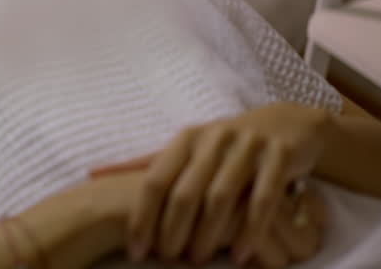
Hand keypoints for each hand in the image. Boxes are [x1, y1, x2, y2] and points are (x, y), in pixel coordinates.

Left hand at [88, 103, 330, 263]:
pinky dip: (250, 230)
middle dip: (173, 231)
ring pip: (221, 198)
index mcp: (186, 139)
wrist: (287, 124)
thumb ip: (145, 163)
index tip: (135, 250)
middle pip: (185, 192)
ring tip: (198, 261)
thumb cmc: (225, 144)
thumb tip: (93, 174)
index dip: (142, 217)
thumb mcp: (185, 148)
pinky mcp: (280, 157)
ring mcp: (248, 147)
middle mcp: (213, 140)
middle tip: (168, 261)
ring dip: (208, 234)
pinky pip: (263, 199)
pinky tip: (240, 256)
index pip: (155, 181)